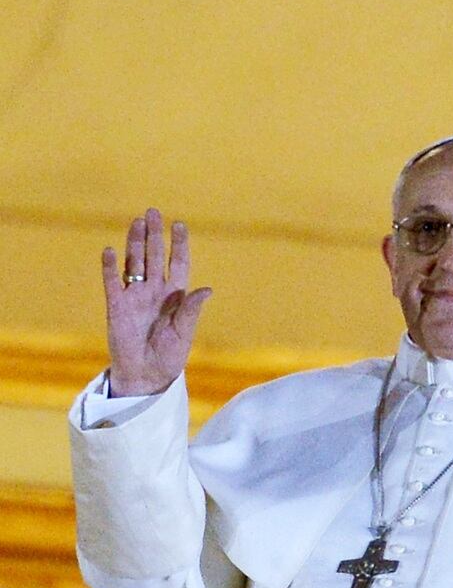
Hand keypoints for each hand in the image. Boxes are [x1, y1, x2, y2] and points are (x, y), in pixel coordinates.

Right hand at [102, 207, 211, 396]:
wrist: (146, 376)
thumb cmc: (169, 356)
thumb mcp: (184, 332)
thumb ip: (191, 309)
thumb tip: (208, 289)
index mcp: (175, 294)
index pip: (178, 262)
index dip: (178, 244)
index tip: (179, 224)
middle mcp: (155, 290)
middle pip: (154, 256)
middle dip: (154, 235)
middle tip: (153, 212)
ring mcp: (135, 296)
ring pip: (134, 263)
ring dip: (134, 243)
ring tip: (136, 222)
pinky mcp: (116, 306)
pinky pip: (112, 283)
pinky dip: (110, 267)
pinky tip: (110, 251)